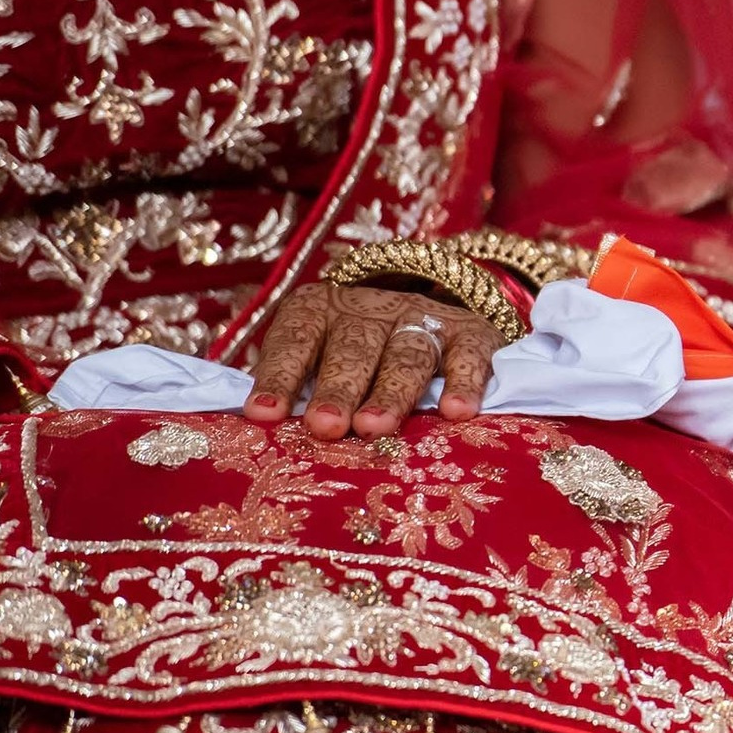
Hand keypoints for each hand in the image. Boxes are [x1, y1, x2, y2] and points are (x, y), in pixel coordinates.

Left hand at [243, 282, 500, 438]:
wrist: (433, 302)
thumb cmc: (355, 353)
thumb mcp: (317, 355)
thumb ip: (295, 386)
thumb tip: (261, 430)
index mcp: (320, 310)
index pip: (296, 341)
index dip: (280, 376)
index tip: (264, 414)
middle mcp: (372, 309)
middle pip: (353, 350)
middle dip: (338, 389)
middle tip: (325, 426)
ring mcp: (423, 318)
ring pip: (406, 356)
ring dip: (390, 393)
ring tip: (375, 427)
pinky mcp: (470, 333)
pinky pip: (467, 357)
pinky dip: (464, 383)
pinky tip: (456, 412)